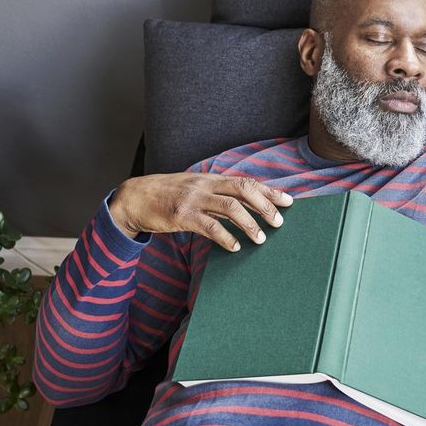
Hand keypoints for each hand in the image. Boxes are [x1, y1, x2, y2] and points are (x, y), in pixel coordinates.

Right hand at [107, 173, 292, 250]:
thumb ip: (218, 196)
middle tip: (279, 222)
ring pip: (230, 208)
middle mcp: (206, 185)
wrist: (135, 197)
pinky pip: (209, 226)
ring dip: (249, 224)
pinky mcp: (182, 215)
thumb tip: (247, 209)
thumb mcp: (196, 190)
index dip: (269, 191)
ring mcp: (194, 199)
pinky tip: (234, 247)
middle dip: (265, 205)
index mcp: (212, 179)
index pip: (247, 182)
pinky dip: (225, 237)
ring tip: (260, 239)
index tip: (289, 201)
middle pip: (243, 190)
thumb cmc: (169, 196)